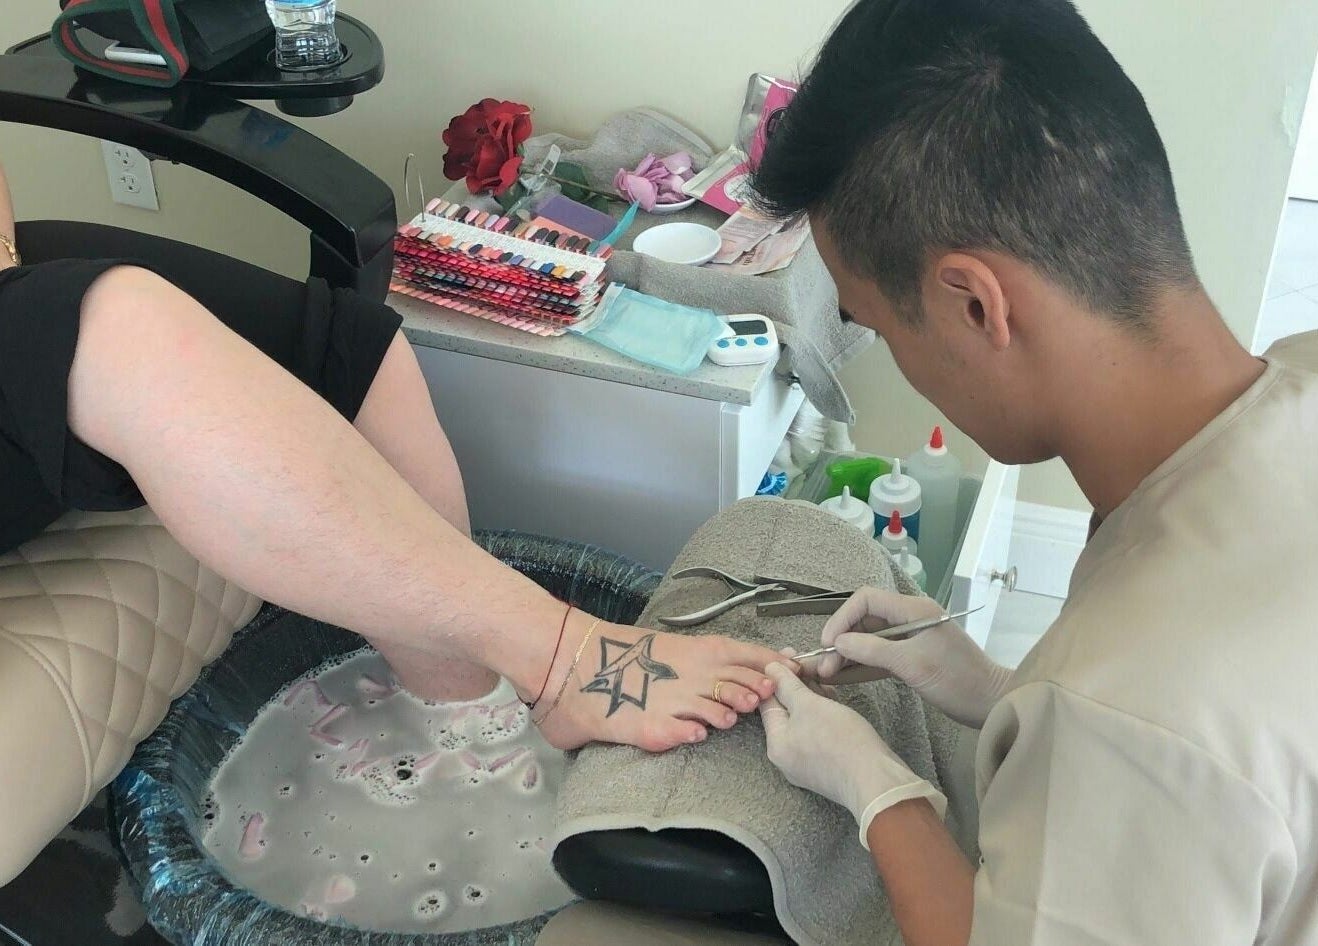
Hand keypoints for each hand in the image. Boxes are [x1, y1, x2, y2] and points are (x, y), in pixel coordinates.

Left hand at [760, 663, 945, 847]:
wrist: (877, 780)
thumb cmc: (841, 741)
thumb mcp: (810, 705)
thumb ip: (788, 686)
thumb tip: (770, 670)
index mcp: (775, 744)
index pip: (767, 701)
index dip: (776, 674)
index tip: (790, 655)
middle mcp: (786, 757)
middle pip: (785, 712)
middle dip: (796, 685)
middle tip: (811, 664)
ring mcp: (806, 763)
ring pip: (803, 722)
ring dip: (811, 698)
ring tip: (825, 680)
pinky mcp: (826, 765)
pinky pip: (816, 733)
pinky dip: (822, 714)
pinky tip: (833, 699)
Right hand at [817, 588, 1012, 728]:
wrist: (992, 703)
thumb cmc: (957, 680)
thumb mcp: (912, 664)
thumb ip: (872, 650)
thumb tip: (838, 643)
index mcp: (913, 610)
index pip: (867, 600)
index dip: (843, 617)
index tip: (828, 642)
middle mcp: (909, 619)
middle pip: (864, 620)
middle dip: (841, 639)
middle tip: (823, 664)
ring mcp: (910, 639)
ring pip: (869, 640)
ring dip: (848, 655)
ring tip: (827, 673)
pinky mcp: (911, 659)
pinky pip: (879, 657)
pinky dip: (861, 666)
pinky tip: (842, 677)